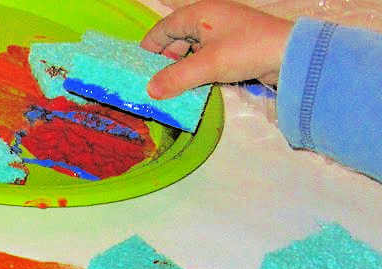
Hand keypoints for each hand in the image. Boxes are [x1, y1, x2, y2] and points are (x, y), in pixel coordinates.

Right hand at [140, 0, 293, 98]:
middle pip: (174, 42)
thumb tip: (149, 92)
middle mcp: (207, 20)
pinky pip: (204, 61)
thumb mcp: (207, 65)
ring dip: (180, 72)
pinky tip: (193, 89)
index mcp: (199, 13)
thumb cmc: (247, 50)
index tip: (138, 73)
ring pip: (189, 54)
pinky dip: (196, 74)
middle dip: (164, 65)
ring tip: (172, 93)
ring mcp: (220, 35)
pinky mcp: (231, 49)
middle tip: (155, 88)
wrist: (292, 55)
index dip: (148, 51)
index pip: (161, 30)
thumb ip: (175, 78)